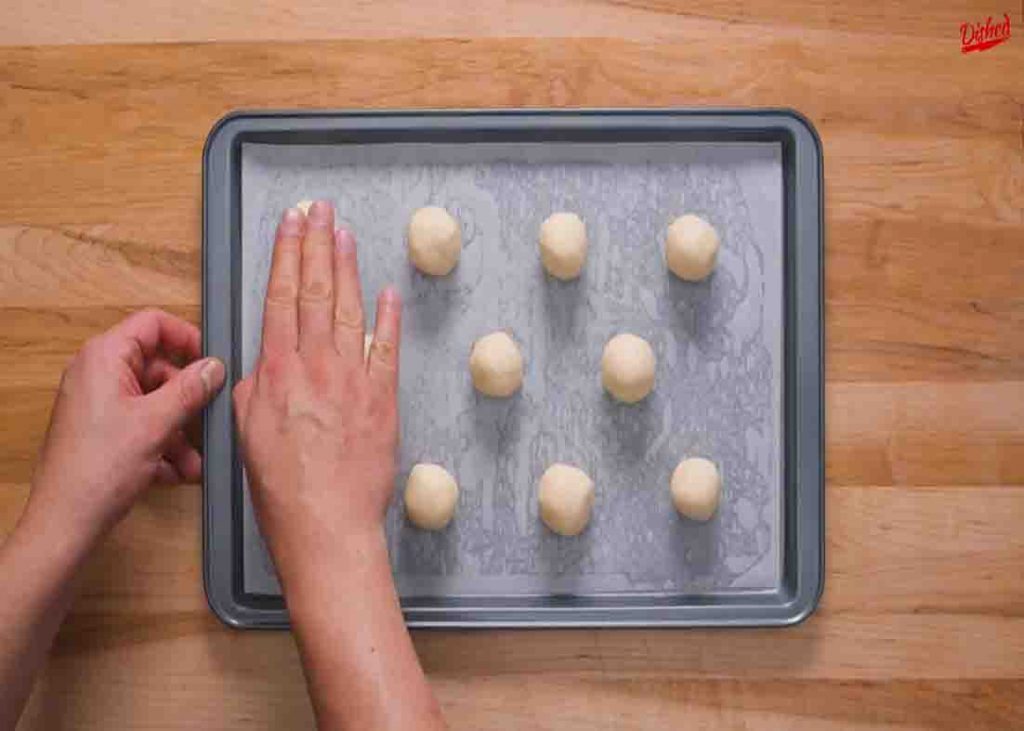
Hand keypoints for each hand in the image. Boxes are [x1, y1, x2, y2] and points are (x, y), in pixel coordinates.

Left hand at [25, 310, 224, 550]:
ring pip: (153, 400)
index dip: (187, 338)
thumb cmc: (100, 468)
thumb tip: (214, 366)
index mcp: (104, 358)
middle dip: (187, 397)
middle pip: (158, 366)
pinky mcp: (101, 429)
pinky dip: (161, 443)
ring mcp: (98, 403)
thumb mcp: (157, 423)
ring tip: (194, 460)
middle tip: (210, 417)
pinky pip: (141, 424)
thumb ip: (190, 389)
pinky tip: (175, 471)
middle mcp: (97, 374)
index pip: (152, 323)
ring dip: (179, 429)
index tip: (211, 362)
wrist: (66, 521)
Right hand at [232, 201, 401, 569]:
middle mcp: (316, 366)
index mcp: (277, 372)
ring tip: (344, 232)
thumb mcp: (246, 435)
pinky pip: (387, 347)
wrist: (328, 526)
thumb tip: (262, 366)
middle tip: (319, 209)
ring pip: (348, 309)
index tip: (290, 223)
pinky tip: (388, 290)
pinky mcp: (384, 398)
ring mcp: (354, 379)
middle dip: (316, 244)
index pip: (279, 297)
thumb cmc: (282, 490)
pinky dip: (389, 317)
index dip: (286, 254)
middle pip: (314, 291)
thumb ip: (253, 390)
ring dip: (347, 266)